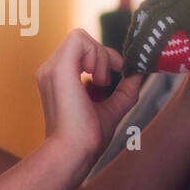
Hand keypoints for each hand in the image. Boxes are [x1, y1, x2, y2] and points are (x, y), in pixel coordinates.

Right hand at [35, 29, 143, 168]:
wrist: (74, 152)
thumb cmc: (87, 137)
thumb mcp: (112, 108)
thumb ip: (124, 90)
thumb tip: (139, 74)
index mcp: (58, 79)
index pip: (80, 50)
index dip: (102, 56)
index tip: (116, 72)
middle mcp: (50, 70)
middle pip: (81, 40)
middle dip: (102, 55)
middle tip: (105, 82)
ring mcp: (50, 68)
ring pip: (80, 37)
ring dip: (99, 56)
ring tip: (99, 83)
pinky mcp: (58, 68)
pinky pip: (79, 38)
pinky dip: (94, 54)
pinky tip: (95, 77)